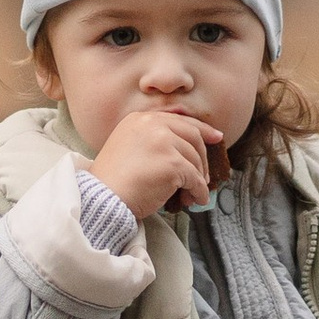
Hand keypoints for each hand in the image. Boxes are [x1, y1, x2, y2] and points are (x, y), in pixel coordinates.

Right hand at [87, 104, 227, 221]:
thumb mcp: (129, 146)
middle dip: (203, 158)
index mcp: (140, 119)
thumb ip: (152, 140)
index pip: (179, 120)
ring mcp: (163, 142)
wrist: (101, 198)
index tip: (217, 137)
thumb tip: (186, 148)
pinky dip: (198, 191)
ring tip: (191, 193)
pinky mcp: (172, 163)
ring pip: (194, 159)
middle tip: (205, 176)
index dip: (202, 129)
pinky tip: (194, 199)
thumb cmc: (113, 180)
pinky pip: (194, 179)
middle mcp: (152, 125)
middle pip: (192, 136)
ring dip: (198, 179)